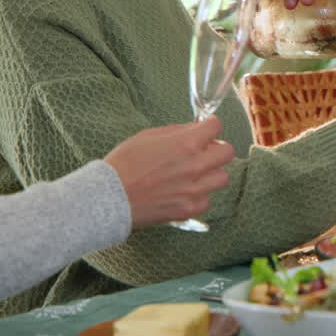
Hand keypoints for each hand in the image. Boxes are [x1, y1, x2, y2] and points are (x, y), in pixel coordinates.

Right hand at [103, 118, 235, 228]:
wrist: (108, 197)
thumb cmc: (124, 164)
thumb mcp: (148, 136)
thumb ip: (177, 132)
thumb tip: (195, 129)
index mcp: (186, 143)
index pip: (216, 127)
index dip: (210, 126)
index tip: (206, 129)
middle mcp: (195, 166)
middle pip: (228, 152)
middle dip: (216, 149)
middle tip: (203, 152)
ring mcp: (194, 190)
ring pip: (222, 177)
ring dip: (211, 173)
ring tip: (193, 175)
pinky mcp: (189, 209)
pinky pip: (207, 200)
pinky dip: (199, 196)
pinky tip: (183, 192)